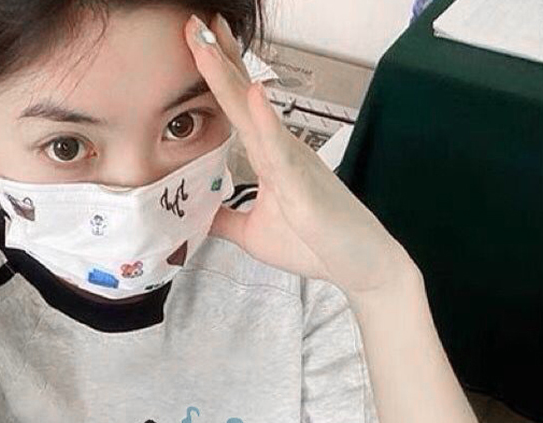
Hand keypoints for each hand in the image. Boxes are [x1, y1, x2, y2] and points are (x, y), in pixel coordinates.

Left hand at [185, 13, 409, 294]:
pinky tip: (251, 94)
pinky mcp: (304, 186)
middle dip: (217, 60)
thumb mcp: (254, 234)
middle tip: (194, 22)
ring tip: (207, 42)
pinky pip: (282, 151)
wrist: (359, 267)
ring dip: (230, 79)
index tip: (197, 40)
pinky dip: (266, 122)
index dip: (219, 74)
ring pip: (256, 116)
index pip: (239, 109)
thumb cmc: (313, 246)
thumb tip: (195, 215)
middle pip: (243, 99)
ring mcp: (295, 164)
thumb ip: (225, 219)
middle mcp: (282, 150)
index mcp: (271, 158)